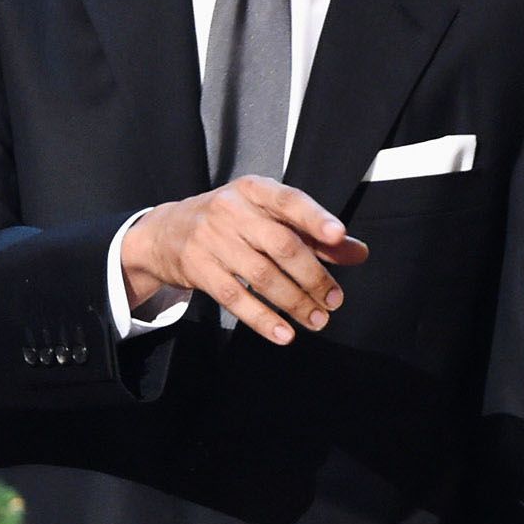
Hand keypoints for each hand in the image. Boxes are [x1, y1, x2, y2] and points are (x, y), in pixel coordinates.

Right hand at [119, 177, 367, 345]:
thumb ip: (314, 234)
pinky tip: (284, 333)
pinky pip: (235, 298)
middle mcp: (231, 210)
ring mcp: (211, 240)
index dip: (315, 218)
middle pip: (281, 245)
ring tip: (317, 319)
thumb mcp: (267, 215)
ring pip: (261, 276)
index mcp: (254, 190)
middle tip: (334, 300)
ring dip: (294, 303)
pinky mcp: (198, 269)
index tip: (338, 236)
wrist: (165, 232)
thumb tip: (358, 253)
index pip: (289, 200)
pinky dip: (263, 319)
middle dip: (313, 277)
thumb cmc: (229, 222)